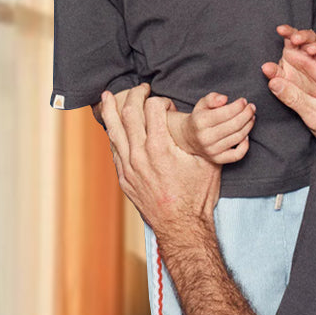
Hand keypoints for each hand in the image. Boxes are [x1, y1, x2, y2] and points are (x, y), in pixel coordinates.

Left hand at [101, 84, 220, 234]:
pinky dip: (113, 133)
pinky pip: (113, 149)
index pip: (152, 109)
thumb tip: (207, 118)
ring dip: (111, 109)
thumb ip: (202, 137)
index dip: (161, 100)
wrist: (181, 226)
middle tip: (142, 88)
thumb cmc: (197, 196)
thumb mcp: (208, 162)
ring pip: (113, 130)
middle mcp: (139, 155)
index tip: (167, 103)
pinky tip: (114, 126)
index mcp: (161, 148)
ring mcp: (128, 167)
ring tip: (108, 96)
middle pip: (129, 113)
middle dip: (135, 95)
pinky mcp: (123, 177)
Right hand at [172, 92, 255, 163]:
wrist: (188, 138)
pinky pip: (237, 155)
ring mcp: (212, 150)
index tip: (244, 101)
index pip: (225, 113)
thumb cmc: (200, 118)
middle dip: (247, 114)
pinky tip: (246, 135)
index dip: (238, 106)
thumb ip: (212, 98)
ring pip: (238, 137)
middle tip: (251, 108)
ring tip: (251, 117)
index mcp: (200, 121)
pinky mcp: (217, 159)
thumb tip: (224, 99)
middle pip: (234, 125)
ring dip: (249, 126)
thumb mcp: (202, 104)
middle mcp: (205, 137)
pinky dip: (245, 145)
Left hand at [261, 25, 315, 99]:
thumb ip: (277, 75)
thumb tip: (265, 67)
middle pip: (308, 38)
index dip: (287, 32)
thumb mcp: (285, 83)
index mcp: (295, 53)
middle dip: (303, 36)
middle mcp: (309, 55)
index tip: (280, 29)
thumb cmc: (300, 93)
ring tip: (311, 50)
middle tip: (295, 39)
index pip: (291, 38)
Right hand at [263, 26, 315, 144]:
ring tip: (287, 38)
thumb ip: (293, 97)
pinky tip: (298, 53)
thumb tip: (272, 81)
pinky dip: (312, 55)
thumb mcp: (313, 115)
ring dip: (304, 46)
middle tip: (282, 31)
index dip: (297, 38)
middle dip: (299, 39)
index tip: (283, 32)